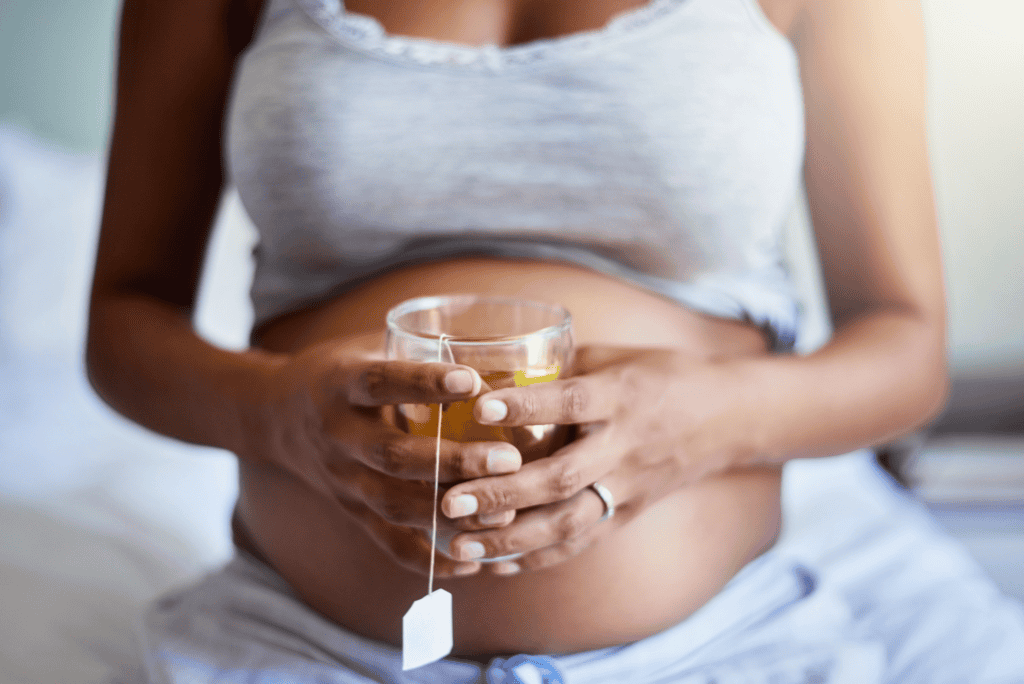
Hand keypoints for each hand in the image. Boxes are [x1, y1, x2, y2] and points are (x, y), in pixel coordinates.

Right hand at [246, 340, 526, 577]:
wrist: (275, 417)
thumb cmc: (342, 375)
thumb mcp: (366, 350)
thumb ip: (416, 353)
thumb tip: (496, 348)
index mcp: (339, 385)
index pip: (378, 382)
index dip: (422, 383)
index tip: (472, 381)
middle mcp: (338, 436)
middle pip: (393, 455)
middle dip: (452, 461)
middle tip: (509, 459)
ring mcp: (343, 480)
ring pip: (394, 504)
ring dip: (450, 511)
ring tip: (504, 513)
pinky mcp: (351, 511)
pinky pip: (388, 542)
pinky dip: (429, 558)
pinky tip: (472, 561)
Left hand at [440, 346, 756, 572]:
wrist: (728, 418)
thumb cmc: (661, 377)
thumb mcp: (616, 358)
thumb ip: (562, 367)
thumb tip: (498, 364)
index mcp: (621, 396)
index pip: (571, 401)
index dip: (527, 405)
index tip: (479, 407)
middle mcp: (624, 446)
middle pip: (562, 477)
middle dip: (503, 494)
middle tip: (450, 501)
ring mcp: (628, 487)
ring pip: (568, 522)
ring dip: (511, 539)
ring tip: (460, 545)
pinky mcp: (628, 514)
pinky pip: (581, 542)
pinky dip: (537, 557)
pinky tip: (495, 564)